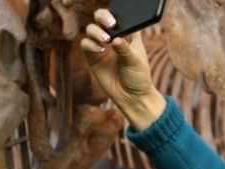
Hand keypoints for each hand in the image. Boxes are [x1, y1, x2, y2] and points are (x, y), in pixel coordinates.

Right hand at [80, 9, 164, 130]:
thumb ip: (125, 50)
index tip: (117, 21)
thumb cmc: (138, 77)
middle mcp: (114, 37)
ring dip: (96, 31)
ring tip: (105, 39)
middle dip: (103, 17)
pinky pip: (86, 44)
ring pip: (92, 29)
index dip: (117, 15)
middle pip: (103, 18)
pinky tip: (100, 50)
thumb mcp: (136, 62)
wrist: (131, 97)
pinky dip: (90, 44)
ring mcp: (102, 46)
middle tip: (109, 24)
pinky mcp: (92, 57)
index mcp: (129, 34)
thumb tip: (116, 39)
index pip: (121, 18)